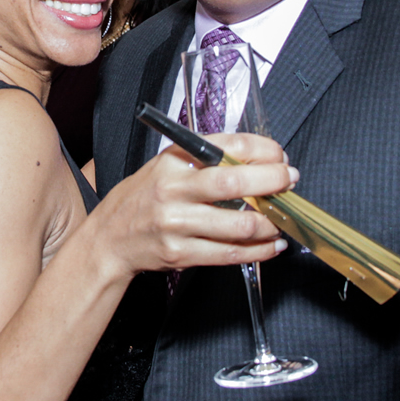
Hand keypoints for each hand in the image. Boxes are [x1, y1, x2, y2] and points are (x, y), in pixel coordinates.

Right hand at [87, 132, 294, 280]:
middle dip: (272, 181)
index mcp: (173, 161)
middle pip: (233, 182)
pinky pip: (230, 253)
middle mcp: (173, 190)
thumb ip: (206, 160)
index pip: (226, 146)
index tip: (279, 156)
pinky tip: (271, 245)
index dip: (261, 150)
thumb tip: (259, 161)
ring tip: (280, 219)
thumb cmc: (143, 199)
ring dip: (270, 223)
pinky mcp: (181, 253)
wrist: (109, 239)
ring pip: (238, 224)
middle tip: (290, 182)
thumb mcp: (167, 167)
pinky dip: (258, 250)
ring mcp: (176, 224)